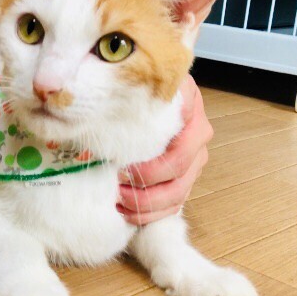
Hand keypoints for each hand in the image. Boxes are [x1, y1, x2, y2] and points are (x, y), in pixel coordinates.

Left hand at [117, 76, 212, 225]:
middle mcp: (198, 133)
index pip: (177, 139)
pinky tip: (127, 212)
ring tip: (119, 200)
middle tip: (117, 183)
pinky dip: (151, 213)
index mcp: (190, 106)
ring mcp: (195, 158)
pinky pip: (175, 204)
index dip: (150, 159)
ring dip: (147, 203)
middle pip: (179, 168)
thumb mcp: (134, 82)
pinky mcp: (186, 177)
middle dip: (145, 182)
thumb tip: (99, 108)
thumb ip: (126, 92)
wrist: (147, 95)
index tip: (121, 164)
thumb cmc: (137, 88)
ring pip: (179, 191)